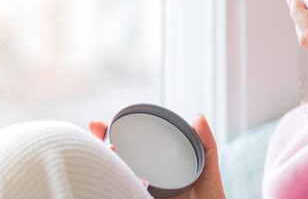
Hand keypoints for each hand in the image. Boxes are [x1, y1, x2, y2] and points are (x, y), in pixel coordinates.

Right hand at [88, 115, 225, 198]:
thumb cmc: (208, 198)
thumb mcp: (208, 169)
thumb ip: (206, 144)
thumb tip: (198, 117)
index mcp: (153, 169)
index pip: (128, 150)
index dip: (109, 137)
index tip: (100, 125)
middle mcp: (141, 181)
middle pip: (113, 163)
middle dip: (98, 147)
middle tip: (99, 133)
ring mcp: (137, 192)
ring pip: (115, 178)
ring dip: (109, 164)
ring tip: (112, 151)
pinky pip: (123, 193)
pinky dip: (120, 186)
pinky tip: (130, 178)